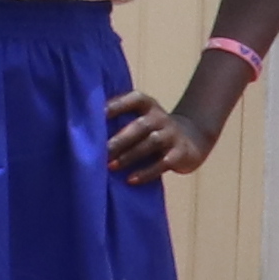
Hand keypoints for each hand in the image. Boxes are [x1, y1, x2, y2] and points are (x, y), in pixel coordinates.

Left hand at [103, 80, 232, 182]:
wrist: (193, 139)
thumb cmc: (153, 130)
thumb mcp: (142, 118)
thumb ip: (121, 119)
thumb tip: (85, 129)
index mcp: (148, 106)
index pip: (134, 99)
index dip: (118, 104)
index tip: (99, 114)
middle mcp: (161, 118)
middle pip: (140, 126)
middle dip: (120, 139)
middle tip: (102, 151)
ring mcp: (172, 135)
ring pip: (150, 144)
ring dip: (129, 156)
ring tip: (111, 166)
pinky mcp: (180, 154)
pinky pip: (162, 163)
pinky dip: (146, 172)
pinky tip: (131, 180)